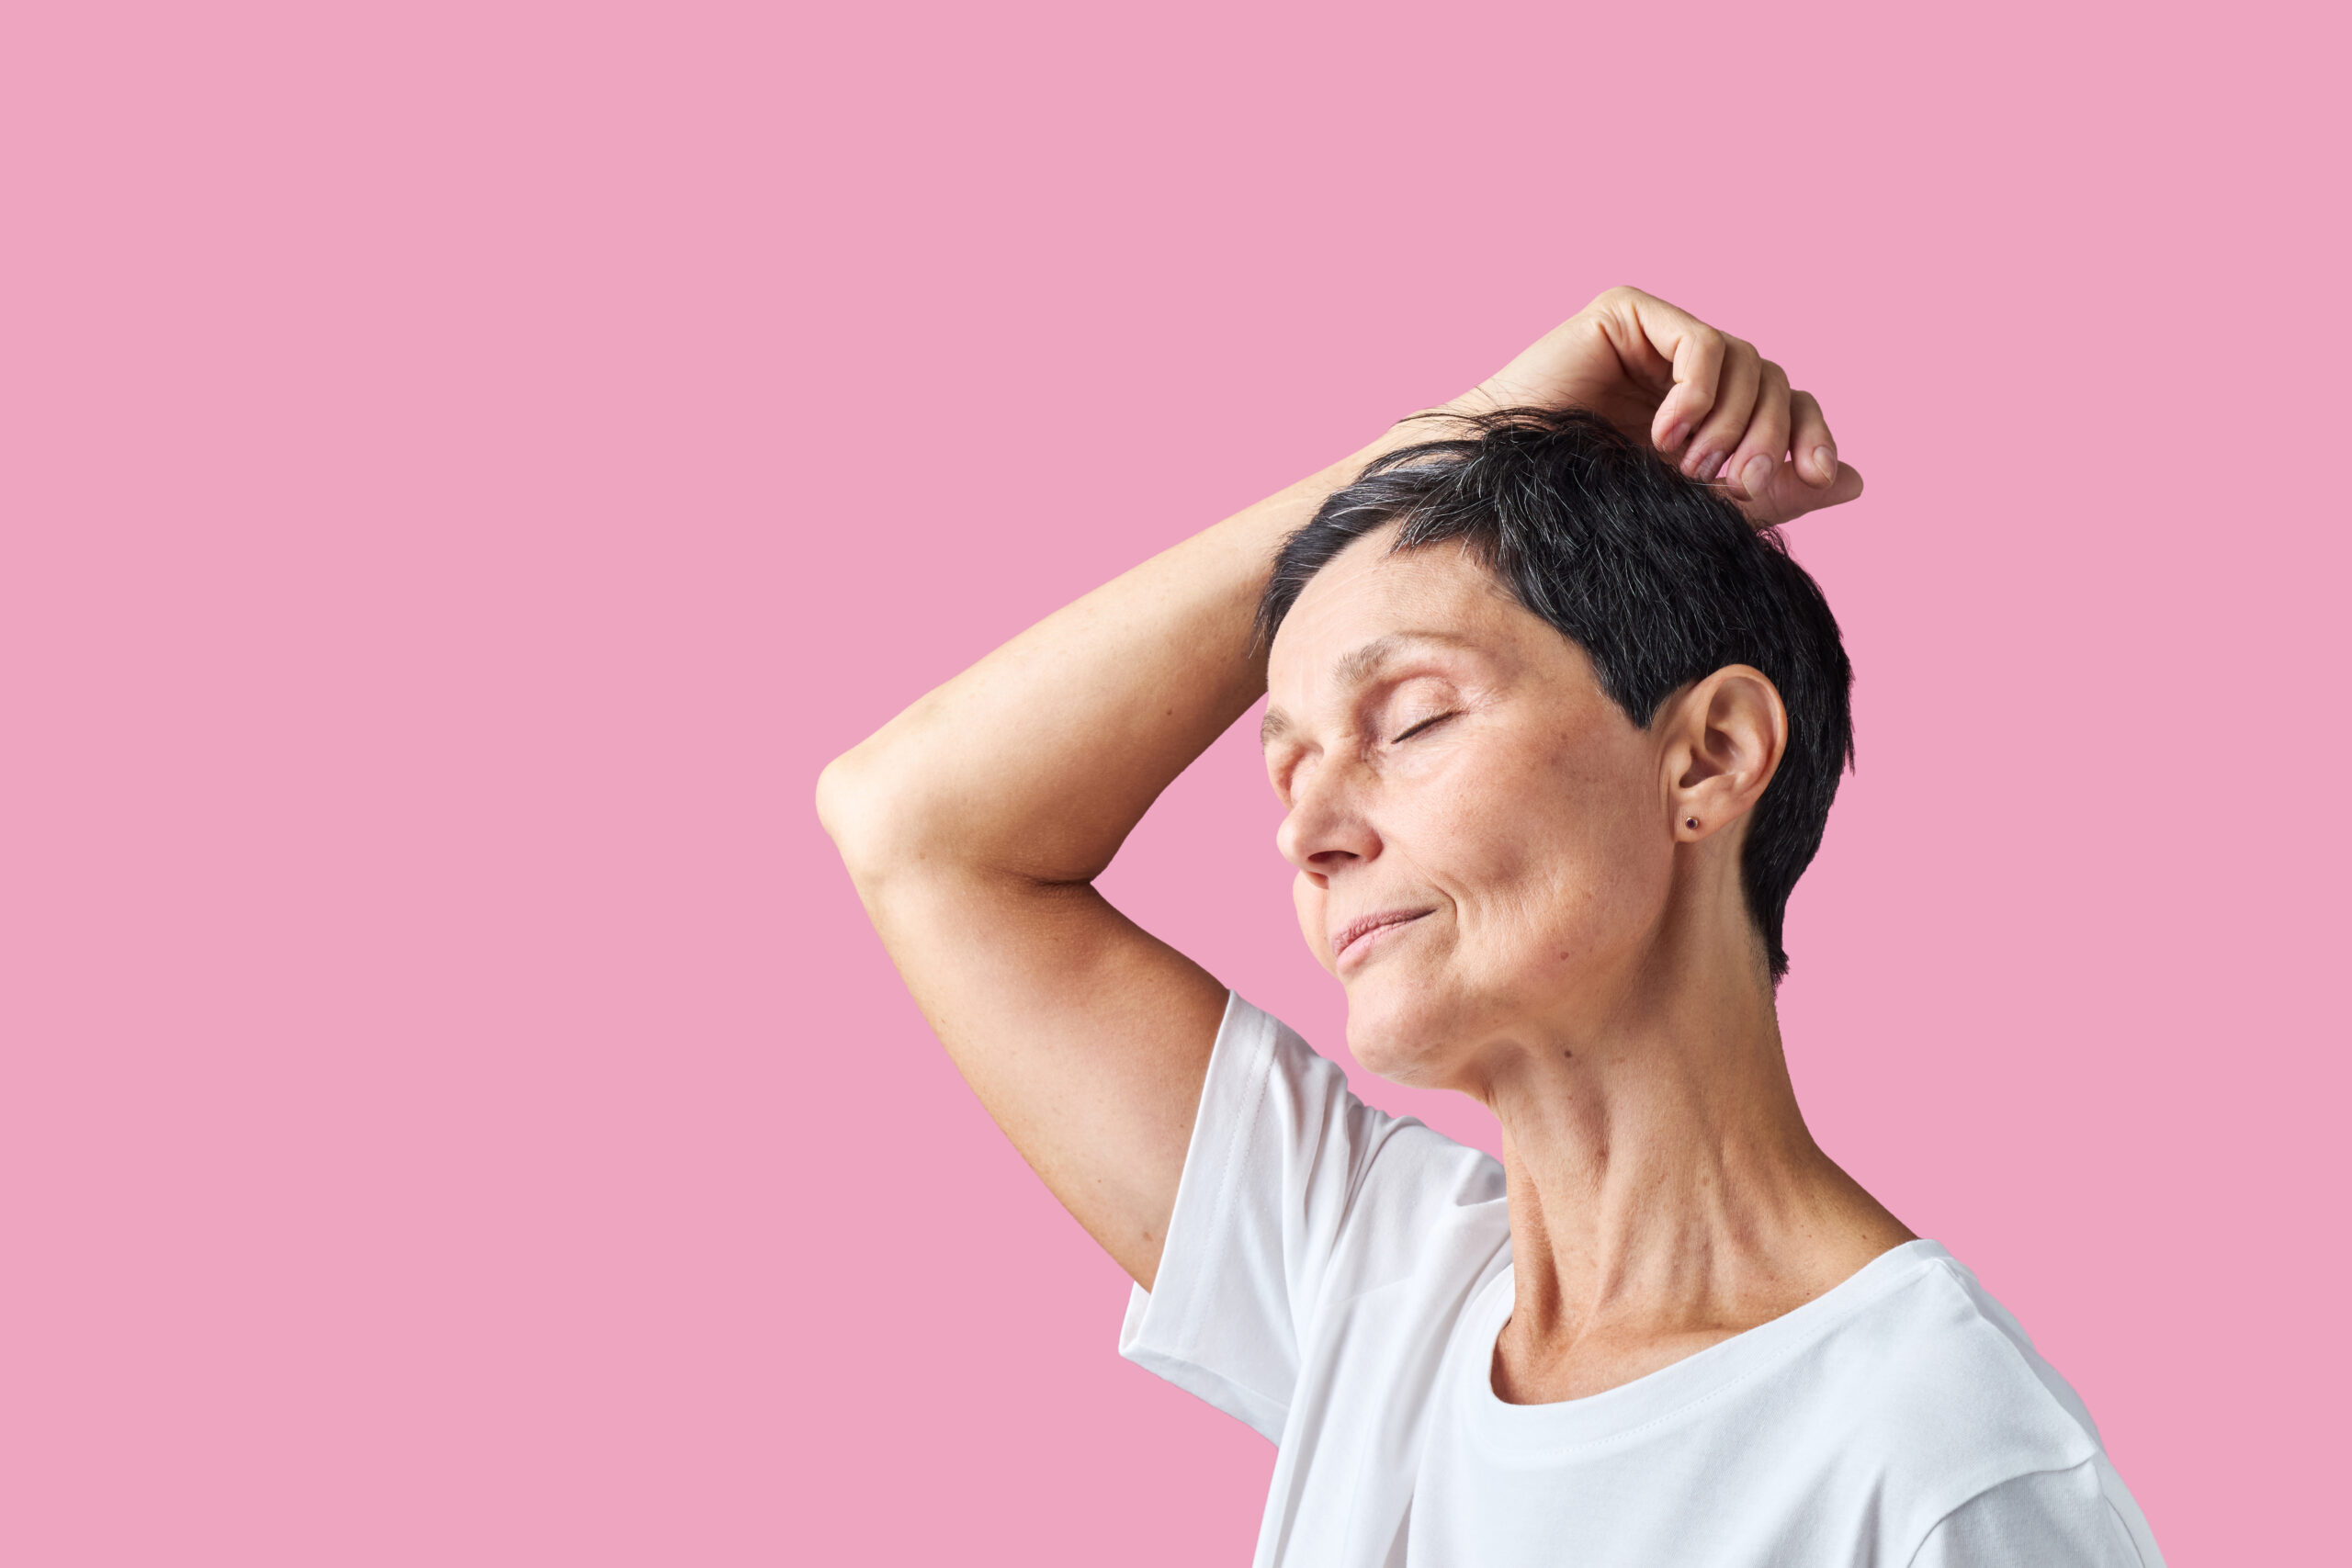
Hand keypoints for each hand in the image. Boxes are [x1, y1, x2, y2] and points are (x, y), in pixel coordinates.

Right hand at [1457, 286, 1863, 526]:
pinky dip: (1698, 394)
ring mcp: (1658, 335)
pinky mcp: (1628, 313)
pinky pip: (1702, 344)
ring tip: (1687, 468)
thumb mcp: (1700, 506)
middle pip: (1774, 379)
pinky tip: (1665, 435)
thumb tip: (1854, 481)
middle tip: (1734, 485)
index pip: (1787, 401)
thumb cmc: (1592, 503)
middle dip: (1765, 437)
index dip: (1810, 433)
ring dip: (1730, 424)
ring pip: (1748, 361)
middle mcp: (1688, 364)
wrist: (1511, 493)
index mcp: (1708, 406)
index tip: (1815, 476)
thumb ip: (1775, 492)